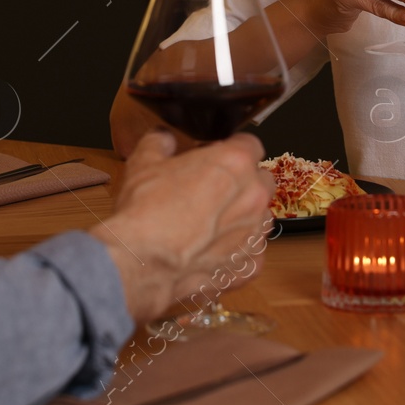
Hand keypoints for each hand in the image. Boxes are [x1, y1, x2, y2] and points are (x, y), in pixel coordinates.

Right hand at [94, 132, 275, 322]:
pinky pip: (254, 255)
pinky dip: (240, 254)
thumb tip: (163, 138)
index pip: (251, 145)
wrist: (142, 261)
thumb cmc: (146, 212)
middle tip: (215, 190)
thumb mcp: (144, 162)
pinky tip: (216, 253)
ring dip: (244, 218)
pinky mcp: (249, 266)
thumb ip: (160, 142)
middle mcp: (253, 196)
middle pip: (262, 181)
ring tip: (213, 225)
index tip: (219, 157)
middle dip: (244, 182)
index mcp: (235, 163)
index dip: (233, 149)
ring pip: (261, 219)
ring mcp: (254, 234)